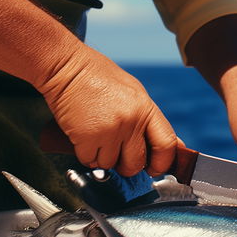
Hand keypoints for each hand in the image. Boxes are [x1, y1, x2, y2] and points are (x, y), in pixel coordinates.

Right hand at [37, 44, 176, 177]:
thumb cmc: (98, 77)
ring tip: (97, 135)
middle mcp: (131, 120)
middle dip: (126, 165)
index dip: (162, 162)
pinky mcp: (87, 138)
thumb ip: (148, 119)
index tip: (154, 168)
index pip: (166, 144)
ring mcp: (109, 130)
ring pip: (110, 165)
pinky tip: (84, 136)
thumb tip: (169, 144)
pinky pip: (90, 161)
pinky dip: (86, 154)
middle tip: (117, 153)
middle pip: (137, 163)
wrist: (67, 67)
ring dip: (102, 157)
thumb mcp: (132, 92)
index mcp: (145, 107)